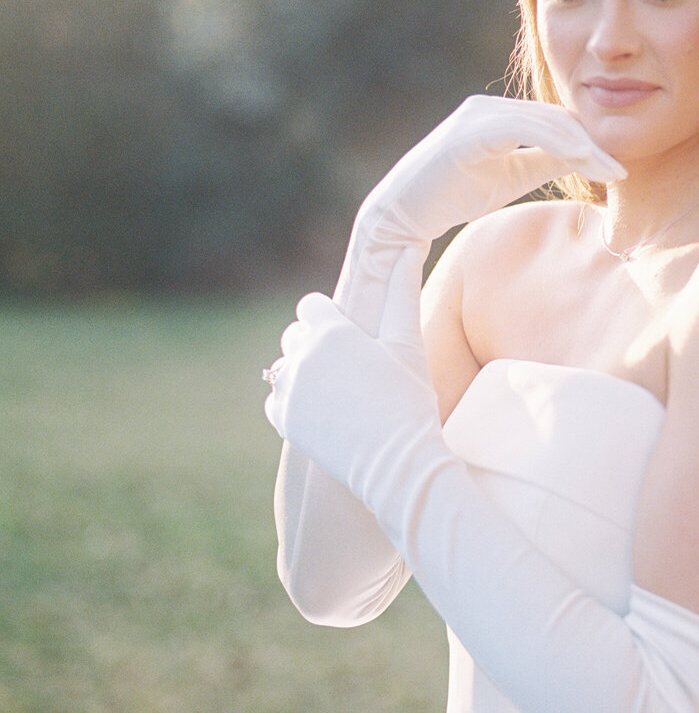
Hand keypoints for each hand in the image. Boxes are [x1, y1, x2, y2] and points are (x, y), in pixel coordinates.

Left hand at [264, 292, 412, 497]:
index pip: (310, 306)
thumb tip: (409, 249)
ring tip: (338, 393)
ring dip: (304, 373)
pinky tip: (322, 412)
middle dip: (315, 344)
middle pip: (294, 335)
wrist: (397, 463)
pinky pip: (276, 399)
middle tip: (349, 368)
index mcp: (330, 331)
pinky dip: (293, 402)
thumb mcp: (408, 344)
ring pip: (284, 367)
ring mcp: (288, 390)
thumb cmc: (409, 400)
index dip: (331, 318)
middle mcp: (301, 356)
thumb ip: (402, 293)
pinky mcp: (283, 421)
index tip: (351, 337)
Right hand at [333, 95, 623, 334]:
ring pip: (543, 122)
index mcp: (500, 114)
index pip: (556, 122)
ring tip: (610, 169)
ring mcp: (477, 115)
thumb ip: (548, 161)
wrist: (405, 214)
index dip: (590, 143)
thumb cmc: (456, 194)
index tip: (620, 169)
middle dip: (593, 144)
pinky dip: (554, 143)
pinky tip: (580, 160)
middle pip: (555, 118)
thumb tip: (588, 157)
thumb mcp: (515, 175)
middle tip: (623, 170)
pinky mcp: (469, 132)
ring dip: (581, 146)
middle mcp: (489, 107)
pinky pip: (521, 130)